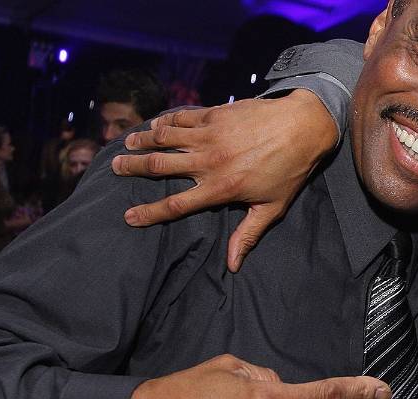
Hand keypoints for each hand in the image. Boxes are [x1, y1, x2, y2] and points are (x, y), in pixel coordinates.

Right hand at [112, 90, 338, 271]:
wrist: (303, 126)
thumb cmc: (290, 170)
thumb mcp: (271, 208)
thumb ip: (247, 235)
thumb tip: (232, 264)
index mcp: (219, 188)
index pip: (174, 205)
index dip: (148, 213)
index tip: (128, 217)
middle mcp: (208, 162)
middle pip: (159, 166)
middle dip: (133, 167)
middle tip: (115, 167)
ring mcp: (209, 136)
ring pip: (164, 138)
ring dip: (142, 140)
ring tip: (126, 144)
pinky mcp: (214, 114)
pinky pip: (181, 118)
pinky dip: (165, 121)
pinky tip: (155, 123)